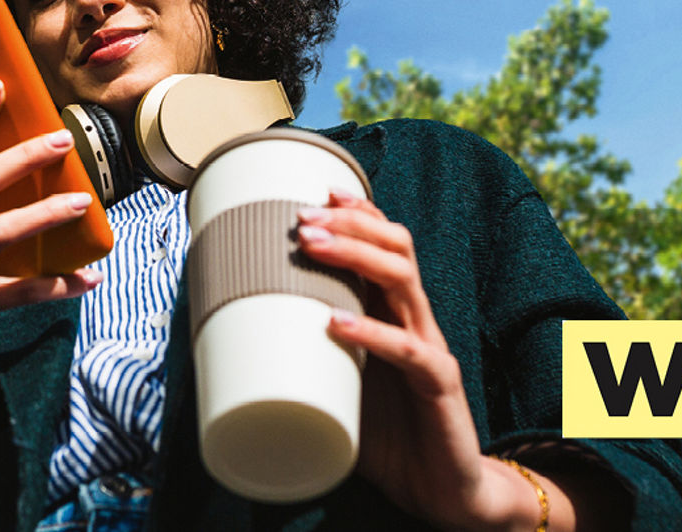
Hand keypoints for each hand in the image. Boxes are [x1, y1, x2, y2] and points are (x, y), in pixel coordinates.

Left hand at [297, 192, 574, 530]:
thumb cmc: (393, 436)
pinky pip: (408, 351)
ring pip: (403, 281)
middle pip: (396, 248)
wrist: (447, 490)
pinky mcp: (440, 385)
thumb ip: (307, 361)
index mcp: (395, 315)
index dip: (358, 213)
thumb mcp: (341, 387)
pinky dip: (371, 333)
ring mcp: (431, 349)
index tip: (316, 192)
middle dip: (350, 223)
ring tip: (313, 246)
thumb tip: (235, 347)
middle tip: (303, 217)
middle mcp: (416, 321)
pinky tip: (337, 324)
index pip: (386, 245)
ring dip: (356, 256)